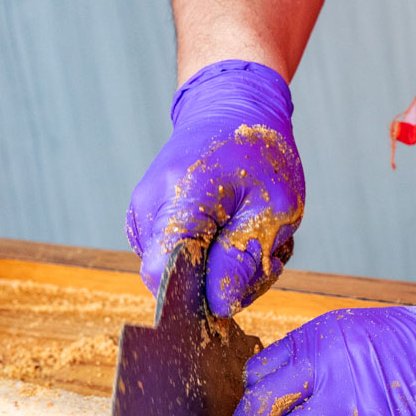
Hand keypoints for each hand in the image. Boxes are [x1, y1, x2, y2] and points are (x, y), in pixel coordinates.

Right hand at [126, 60, 303, 316]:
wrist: (231, 109)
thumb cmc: (259, 154)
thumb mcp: (274, 208)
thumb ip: (243, 257)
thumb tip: (219, 305)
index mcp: (181, 196)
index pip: (165, 275)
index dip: (199, 298)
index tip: (238, 287)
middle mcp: (149, 208)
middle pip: (174, 283)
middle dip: (223, 282)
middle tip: (265, 253)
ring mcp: (142, 216)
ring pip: (177, 276)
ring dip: (221, 270)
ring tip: (251, 235)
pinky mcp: (147, 224)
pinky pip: (176, 261)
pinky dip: (210, 257)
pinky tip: (232, 233)